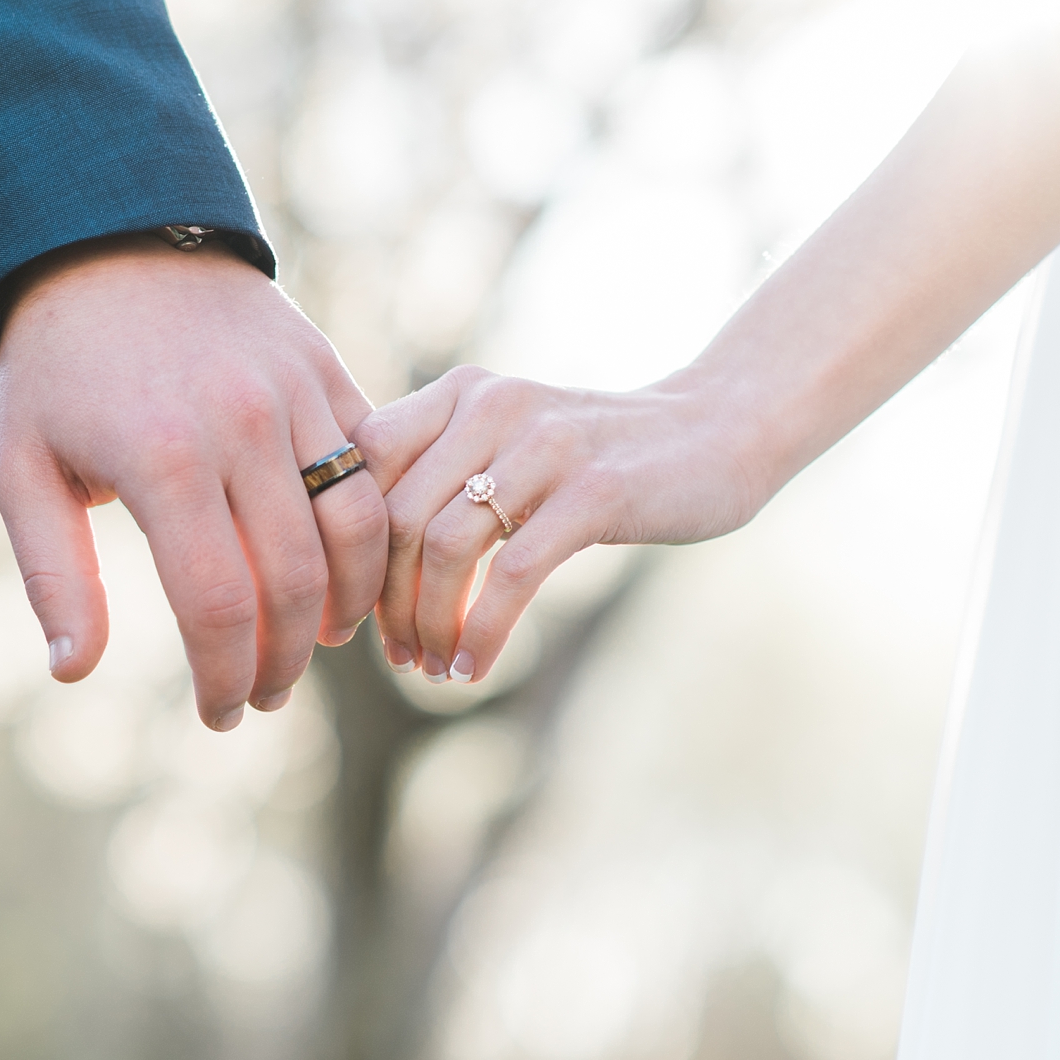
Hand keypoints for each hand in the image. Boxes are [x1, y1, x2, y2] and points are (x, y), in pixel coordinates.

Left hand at [0, 236, 388, 728]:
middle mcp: (241, 425)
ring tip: (313, 643)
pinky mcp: (327, 371)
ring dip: (346, 604)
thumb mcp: (23, 470)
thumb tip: (73, 672)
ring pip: (358, 527)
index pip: (221, 603)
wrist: (110, 243)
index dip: (227, 675)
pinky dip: (374, 533)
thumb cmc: (57, 373)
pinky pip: (376, 467)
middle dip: (285, 660)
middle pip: (297, 579)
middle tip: (262, 696)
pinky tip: (343, 574)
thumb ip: (54, 575)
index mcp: (162, 458)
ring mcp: (294, 394)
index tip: (219, 715)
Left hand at [352, 365, 767, 686]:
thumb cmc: (596, 455)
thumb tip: (355, 562)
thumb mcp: (508, 443)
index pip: (362, 465)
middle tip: (397, 655)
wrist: (715, 432)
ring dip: (429, 624)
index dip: (345, 547)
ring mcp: (545, 445)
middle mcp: (492, 405)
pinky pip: (512, 575)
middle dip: (384, 601)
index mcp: (459, 392)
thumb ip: (439, 474)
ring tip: (434, 667)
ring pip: (445, 549)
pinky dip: (483, 632)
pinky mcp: (594, 492)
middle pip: (396, 518)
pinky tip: (474, 667)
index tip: (349, 610)